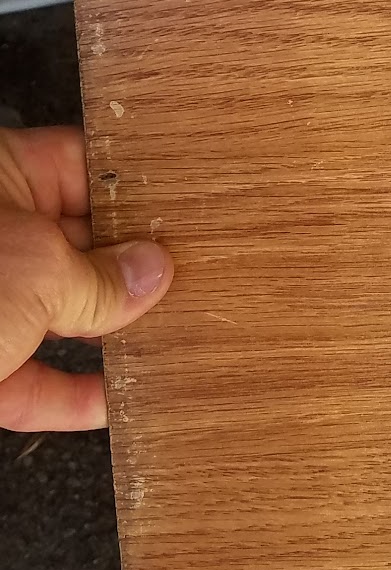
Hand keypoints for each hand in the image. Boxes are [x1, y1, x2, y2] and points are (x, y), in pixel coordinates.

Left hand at [0, 126, 172, 431]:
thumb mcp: (35, 272)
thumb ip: (99, 277)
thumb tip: (151, 273)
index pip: (82, 168)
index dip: (136, 194)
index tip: (185, 221)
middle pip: (72, 242)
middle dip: (126, 268)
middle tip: (189, 285)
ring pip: (50, 312)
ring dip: (104, 334)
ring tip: (163, 343)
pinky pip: (22, 375)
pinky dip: (64, 392)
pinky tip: (109, 401)